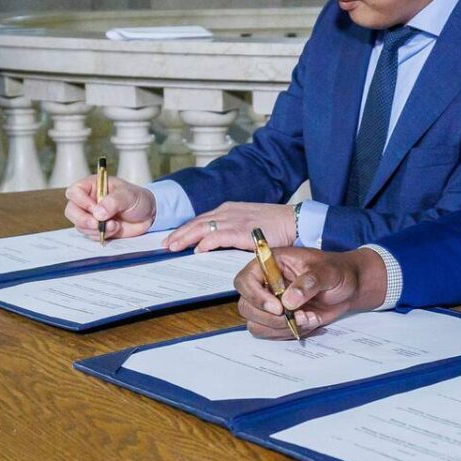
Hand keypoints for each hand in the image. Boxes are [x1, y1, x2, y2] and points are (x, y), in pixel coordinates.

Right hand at [64, 175, 155, 240]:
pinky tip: (115, 229)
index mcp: (92, 186)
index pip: (74, 192)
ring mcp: (91, 216)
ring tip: (115, 225)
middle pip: (71, 211)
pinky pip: (90, 235)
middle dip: (83, 220)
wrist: (148, 215)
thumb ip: (113, 202)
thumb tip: (98, 213)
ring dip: (95, 229)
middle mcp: (88, 201)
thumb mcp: (128, 195)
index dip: (81, 201)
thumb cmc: (137, 198)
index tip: (95, 208)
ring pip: (80, 225)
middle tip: (98, 224)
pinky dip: (101, 235)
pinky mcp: (96, 229)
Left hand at [165, 202, 296, 252]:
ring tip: (173, 247)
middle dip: (179, 233)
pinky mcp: (241, 230)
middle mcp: (228, 212)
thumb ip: (233, 231)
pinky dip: (205, 243)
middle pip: (196, 222)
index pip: (201, 219)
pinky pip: (217, 236)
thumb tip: (217, 245)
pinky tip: (197, 250)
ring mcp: (234, 220)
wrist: (294, 222)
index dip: (186, 229)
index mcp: (229, 210)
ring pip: (201, 228)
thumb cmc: (275, 226)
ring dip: (185, 238)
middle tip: (165, 244)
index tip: (173, 238)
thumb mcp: (249, 224)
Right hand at [234, 247, 385, 338]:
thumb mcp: (327, 271)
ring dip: (280, 328)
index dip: (256, 296)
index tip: (279, 307)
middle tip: (296, 317)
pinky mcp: (277, 319)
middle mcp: (265, 284)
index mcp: (271, 263)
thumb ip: (309, 282)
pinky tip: (308, 322)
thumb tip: (288, 300)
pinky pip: (270, 333)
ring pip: (255, 323)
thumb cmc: (337, 271)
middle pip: (246, 306)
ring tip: (307, 318)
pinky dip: (287, 333)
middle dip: (270, 318)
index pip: (245, 280)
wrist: (349, 286)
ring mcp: (269, 303)